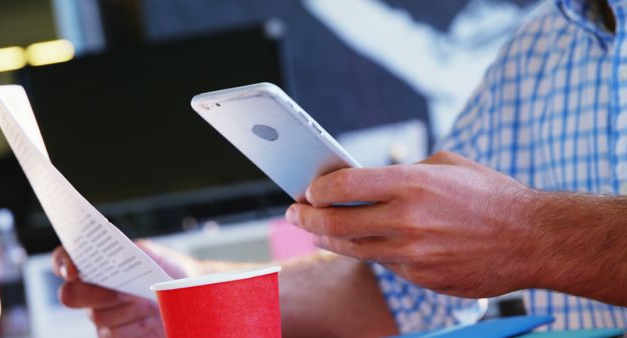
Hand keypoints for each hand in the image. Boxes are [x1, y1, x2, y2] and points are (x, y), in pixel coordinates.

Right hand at [51, 241, 233, 337]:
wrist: (192, 296)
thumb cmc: (170, 272)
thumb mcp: (154, 255)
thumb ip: (132, 250)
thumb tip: (112, 249)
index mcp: (98, 266)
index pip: (63, 261)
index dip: (61, 263)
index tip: (73, 270)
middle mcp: (94, 292)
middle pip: (71, 296)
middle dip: (94, 294)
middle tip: (123, 293)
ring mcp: (103, 316)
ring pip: (98, 319)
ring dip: (127, 311)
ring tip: (150, 304)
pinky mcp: (118, 336)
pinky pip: (114, 337)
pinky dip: (135, 329)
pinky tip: (151, 321)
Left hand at [286, 151, 541, 297]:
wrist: (533, 239)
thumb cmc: (490, 194)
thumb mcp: (446, 165)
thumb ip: (404, 172)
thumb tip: (367, 180)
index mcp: (412, 184)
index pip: (343, 186)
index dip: (316, 188)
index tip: (306, 189)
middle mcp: (407, 221)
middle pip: (336, 223)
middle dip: (305, 218)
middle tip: (293, 213)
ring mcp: (413, 255)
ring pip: (352, 249)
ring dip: (326, 238)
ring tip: (314, 230)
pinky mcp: (422, 278)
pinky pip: (384, 264)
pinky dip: (370, 251)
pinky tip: (364, 242)